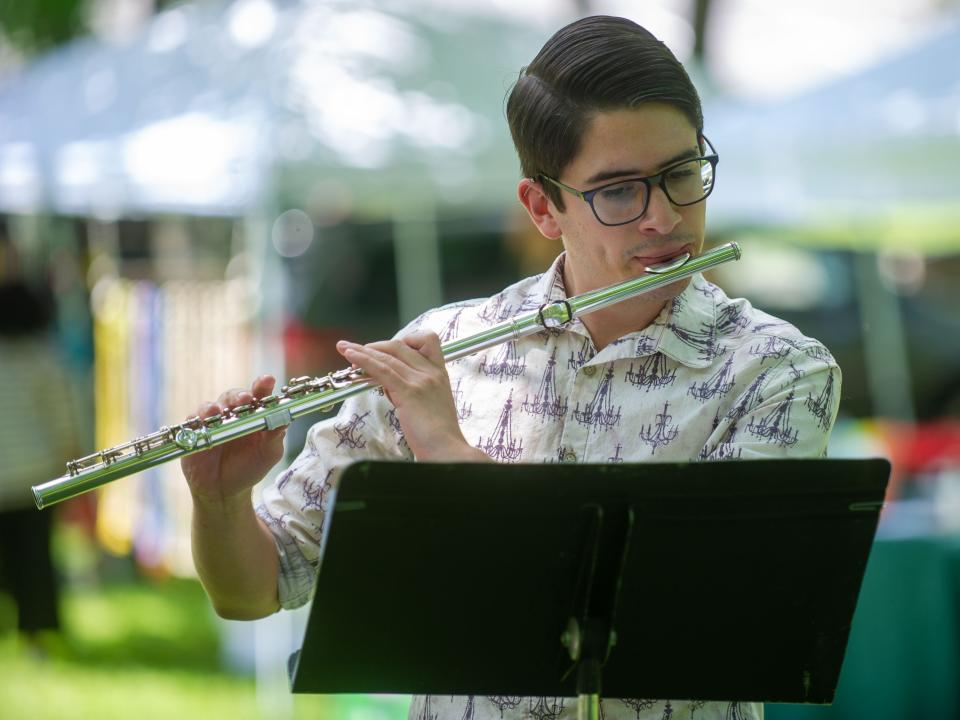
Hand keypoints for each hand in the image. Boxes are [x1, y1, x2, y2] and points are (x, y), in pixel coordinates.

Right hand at [181, 375, 286, 507]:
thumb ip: (276, 436)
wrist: (225, 491)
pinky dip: (197, 419)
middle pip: (235, 396)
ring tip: (218, 412)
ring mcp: (214, 421)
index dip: (262, 385)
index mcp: (255, 415)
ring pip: (212, 406)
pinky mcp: (195, 432)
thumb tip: (285, 418)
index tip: (267, 380)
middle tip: (245, 398)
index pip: (259, 395)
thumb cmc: (250, 467)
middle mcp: (234, 414)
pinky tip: (202, 422)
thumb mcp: (269, 453)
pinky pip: (193, 421)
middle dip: (240, 395)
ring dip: (215, 406)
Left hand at [336, 332, 486, 461]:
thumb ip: (411, 389)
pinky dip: (364, 360)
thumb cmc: (438, 434)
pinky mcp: (409, 392)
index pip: (427, 340)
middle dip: (376, 346)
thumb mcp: (429, 403)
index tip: (389, 348)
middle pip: (400, 346)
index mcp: (439, 373)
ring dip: (363, 350)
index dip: (405, 339)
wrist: (446, 449)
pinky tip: (352, 357)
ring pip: (387, 356)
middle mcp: (431, 372)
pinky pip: (382, 370)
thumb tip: (389, 383)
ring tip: (345, 348)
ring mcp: (420, 381)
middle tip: (359, 351)